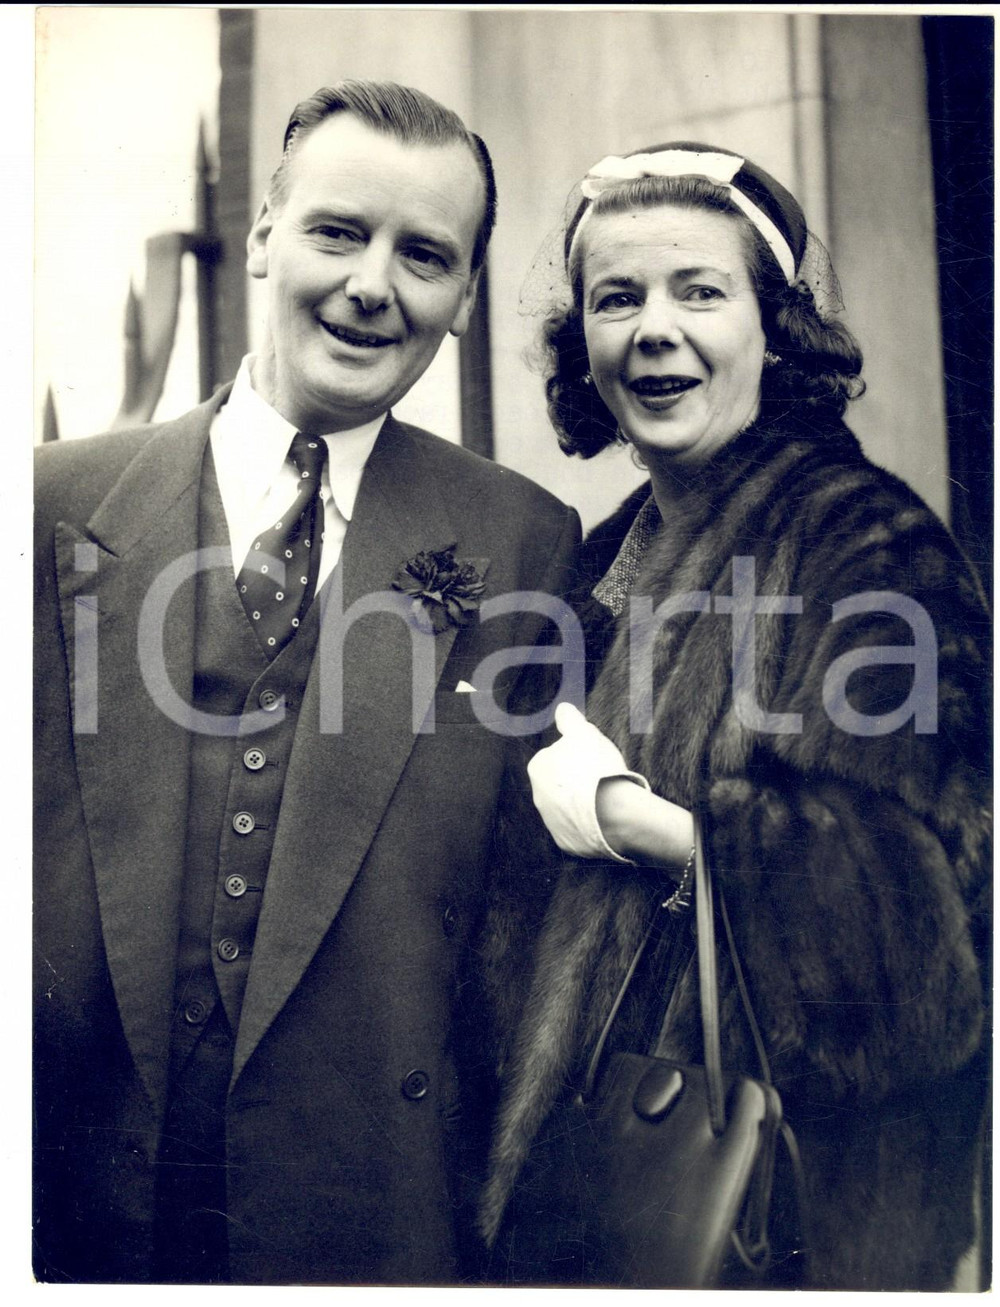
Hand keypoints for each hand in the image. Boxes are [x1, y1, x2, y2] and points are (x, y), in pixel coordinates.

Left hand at [526, 703, 649, 860]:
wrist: (612, 813)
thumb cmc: (596, 768)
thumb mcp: (584, 732)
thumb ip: (570, 718)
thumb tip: (562, 708)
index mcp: (538, 767)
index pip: (557, 756)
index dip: (577, 756)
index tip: (593, 760)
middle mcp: (537, 796)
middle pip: (560, 782)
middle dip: (577, 781)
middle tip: (601, 779)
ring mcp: (550, 821)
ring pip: (567, 806)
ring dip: (582, 803)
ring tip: (605, 800)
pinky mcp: (564, 841)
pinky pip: (576, 828)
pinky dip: (587, 823)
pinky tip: (603, 818)